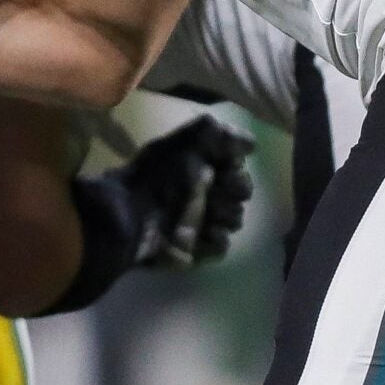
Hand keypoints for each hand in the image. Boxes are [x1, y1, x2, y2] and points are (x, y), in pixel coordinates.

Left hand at [115, 114, 255, 266]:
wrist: (132, 214)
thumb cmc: (160, 175)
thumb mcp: (188, 143)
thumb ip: (221, 136)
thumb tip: (252, 145)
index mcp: (198, 167)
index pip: (236, 168)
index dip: (234, 168)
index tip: (226, 167)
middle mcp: (201, 193)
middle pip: (241, 194)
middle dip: (233, 191)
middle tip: (215, 190)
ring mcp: (198, 222)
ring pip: (235, 220)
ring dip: (224, 214)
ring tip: (205, 212)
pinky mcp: (194, 249)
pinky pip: (221, 246)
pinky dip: (215, 239)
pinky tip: (205, 231)